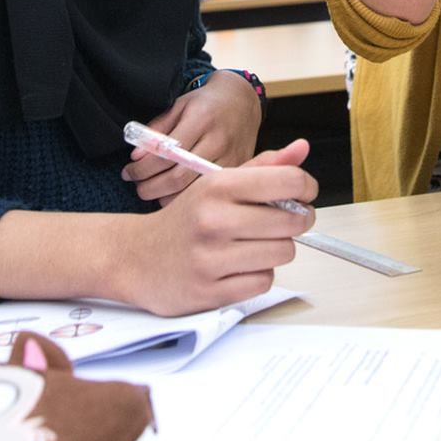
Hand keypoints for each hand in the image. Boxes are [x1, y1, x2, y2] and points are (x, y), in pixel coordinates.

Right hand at [120, 140, 316, 315]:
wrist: (135, 257)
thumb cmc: (186, 219)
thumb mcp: (217, 184)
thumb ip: (262, 167)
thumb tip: (302, 149)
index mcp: (217, 186)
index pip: (288, 181)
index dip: (305, 188)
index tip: (302, 195)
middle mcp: (214, 220)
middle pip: (291, 223)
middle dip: (293, 223)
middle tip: (279, 223)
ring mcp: (210, 258)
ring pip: (282, 253)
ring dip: (275, 251)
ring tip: (253, 246)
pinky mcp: (210, 292)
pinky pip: (263, 282)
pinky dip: (257, 276)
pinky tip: (237, 267)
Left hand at [123, 72, 264, 202]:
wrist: (243, 101)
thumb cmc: (206, 103)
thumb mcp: (179, 106)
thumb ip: (157, 130)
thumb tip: (136, 156)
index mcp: (200, 120)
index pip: (165, 154)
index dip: (142, 167)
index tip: (128, 171)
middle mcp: (217, 141)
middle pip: (178, 177)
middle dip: (150, 187)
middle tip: (136, 186)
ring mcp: (230, 158)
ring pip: (192, 191)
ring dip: (165, 196)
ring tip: (151, 190)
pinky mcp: (238, 171)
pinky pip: (207, 193)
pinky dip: (186, 199)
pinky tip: (173, 194)